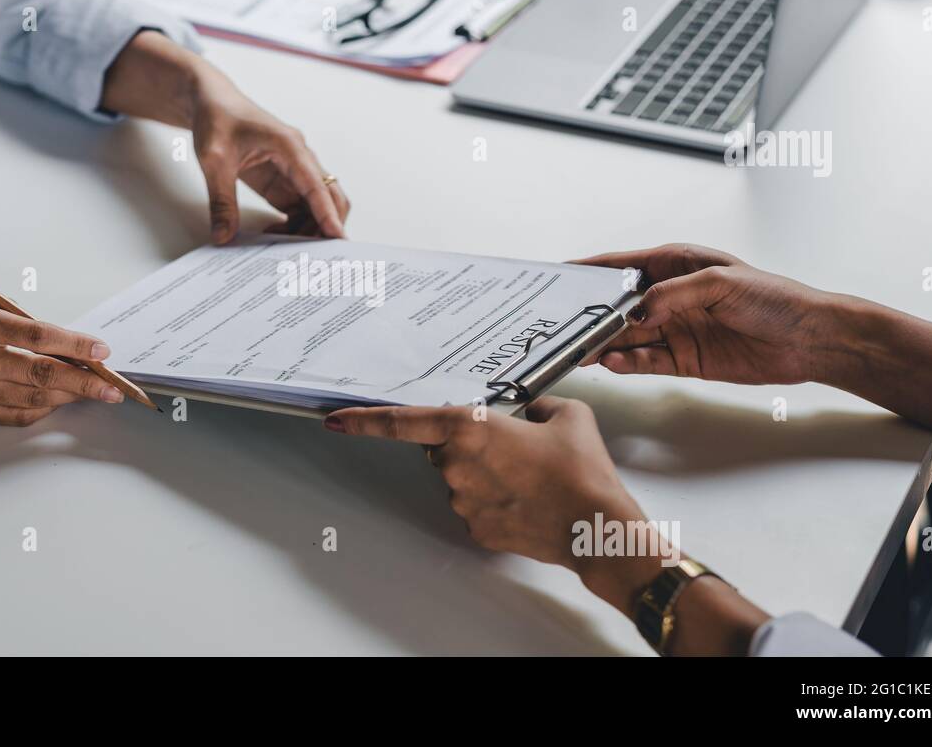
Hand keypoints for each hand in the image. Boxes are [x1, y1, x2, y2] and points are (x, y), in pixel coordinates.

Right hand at [0, 285, 123, 425]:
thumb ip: (22, 323)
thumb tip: (71, 348)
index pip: (40, 337)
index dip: (76, 347)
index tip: (102, 351)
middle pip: (40, 374)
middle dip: (84, 382)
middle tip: (112, 387)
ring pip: (31, 397)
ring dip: (68, 396)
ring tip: (92, 392)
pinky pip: (12, 414)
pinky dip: (41, 407)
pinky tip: (59, 400)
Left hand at [190, 67, 349, 242]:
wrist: (210, 101)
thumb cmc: (217, 118)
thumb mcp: (213, 160)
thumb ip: (221, 200)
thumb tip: (223, 235)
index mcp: (290, 146)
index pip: (317, 185)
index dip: (327, 214)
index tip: (338, 238)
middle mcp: (300, 158)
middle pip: (329, 196)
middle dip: (325, 225)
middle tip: (310, 253)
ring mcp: (294, 170)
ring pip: (317, 206)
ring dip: (307, 227)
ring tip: (280, 245)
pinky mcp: (283, 180)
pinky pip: (300, 207)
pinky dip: (295, 224)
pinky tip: (274, 234)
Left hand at [324, 398, 643, 576]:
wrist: (596, 525)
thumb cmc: (581, 471)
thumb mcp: (567, 414)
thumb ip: (536, 404)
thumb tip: (530, 411)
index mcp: (471, 430)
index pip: (404, 421)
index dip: (364, 420)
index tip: (336, 418)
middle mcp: (457, 466)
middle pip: (444, 448)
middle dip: (471, 444)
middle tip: (515, 449)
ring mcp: (463, 500)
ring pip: (462, 477)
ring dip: (487, 473)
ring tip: (532, 477)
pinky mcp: (474, 528)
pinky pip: (475, 504)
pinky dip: (496, 500)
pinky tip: (527, 499)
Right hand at [575, 243, 834, 384]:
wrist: (809, 340)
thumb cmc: (774, 299)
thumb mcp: (720, 283)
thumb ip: (673, 294)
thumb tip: (637, 311)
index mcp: (675, 265)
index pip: (621, 266)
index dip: (589, 271)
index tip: (559, 277)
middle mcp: (670, 297)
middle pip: (617, 306)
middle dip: (590, 315)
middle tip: (564, 325)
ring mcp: (674, 328)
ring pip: (626, 337)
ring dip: (604, 343)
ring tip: (581, 350)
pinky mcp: (683, 358)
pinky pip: (645, 361)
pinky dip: (627, 363)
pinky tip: (612, 363)